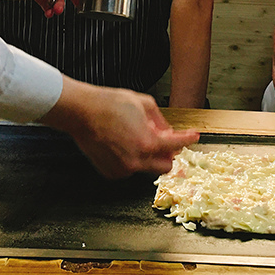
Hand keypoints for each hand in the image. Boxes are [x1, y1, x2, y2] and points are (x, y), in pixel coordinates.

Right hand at [42, 77, 199, 177]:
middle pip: (165, 166)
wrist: (81, 112)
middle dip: (167, 154)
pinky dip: (131, 159)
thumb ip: (160, 120)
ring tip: (134, 136)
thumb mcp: (143, 103)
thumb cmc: (109, 104)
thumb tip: (167, 131)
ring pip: (146, 167)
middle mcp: (136, 160)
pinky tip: (121, 144)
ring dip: (147, 156)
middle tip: (163, 140)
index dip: (188, 139)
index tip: (193, 137)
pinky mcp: (111, 172)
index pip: (176, 145)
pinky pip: (129, 169)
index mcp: (147, 143)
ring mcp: (123, 168)